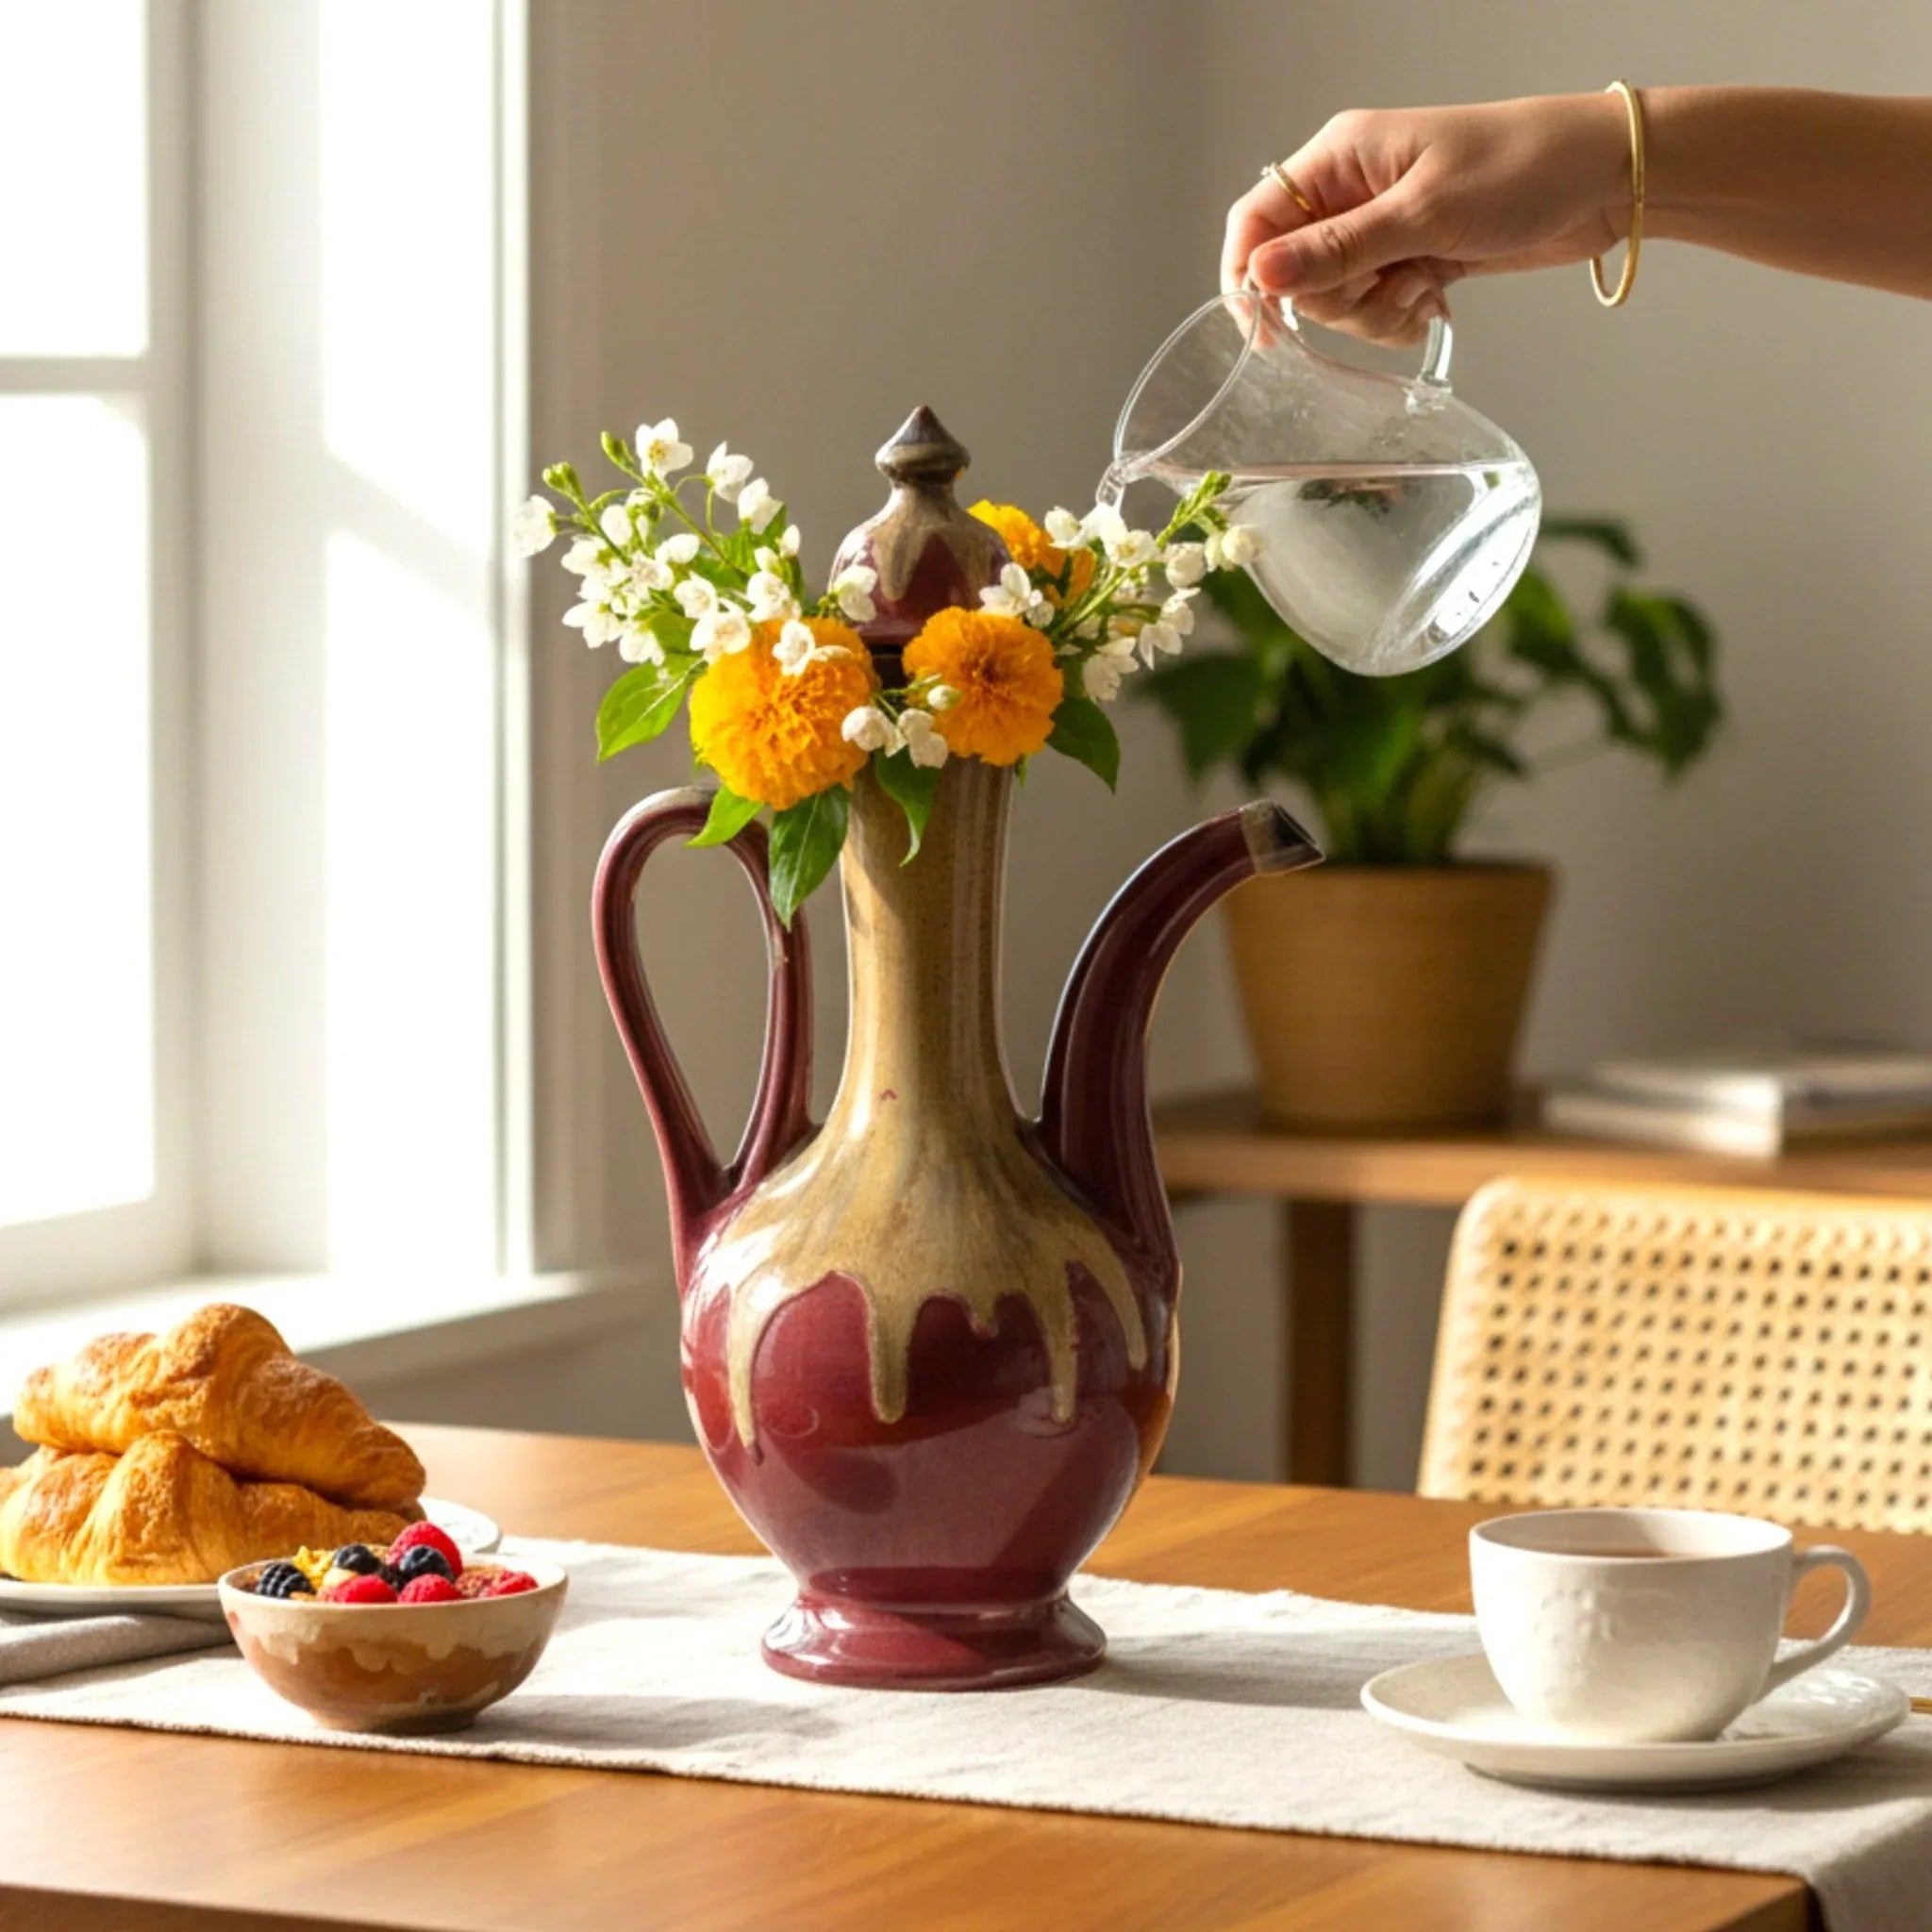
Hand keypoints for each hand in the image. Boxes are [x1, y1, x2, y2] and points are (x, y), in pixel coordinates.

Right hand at [1222, 95, 1632, 344]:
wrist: (1604, 179)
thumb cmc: (1522, 168)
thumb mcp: (1422, 213)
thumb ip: (1337, 249)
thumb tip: (1260, 274)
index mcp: (1341, 158)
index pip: (1258, 219)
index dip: (1250, 275)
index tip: (1267, 328)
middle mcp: (1353, 191)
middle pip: (1296, 272)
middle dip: (1334, 301)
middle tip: (1388, 288)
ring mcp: (1383, 227)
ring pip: (1338, 298)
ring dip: (1372, 314)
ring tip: (1423, 294)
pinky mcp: (1413, 256)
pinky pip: (1376, 306)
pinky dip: (1397, 319)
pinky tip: (1434, 305)